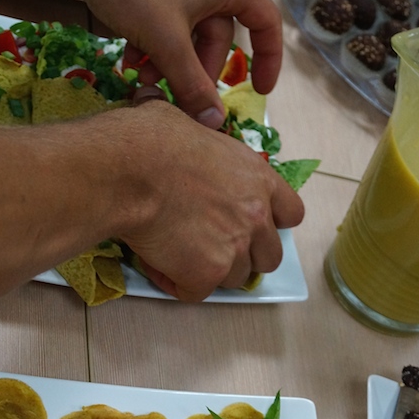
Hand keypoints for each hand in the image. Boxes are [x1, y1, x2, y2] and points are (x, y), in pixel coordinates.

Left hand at [31, 0, 282, 128]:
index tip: (259, 90)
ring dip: (169, 64)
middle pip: (218, 39)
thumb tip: (215, 123)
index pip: (265, 23)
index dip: (267, 60)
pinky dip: (153, 46)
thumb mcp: (166, 42)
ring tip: (144, 81)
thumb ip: (193, 86)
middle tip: (177, 98)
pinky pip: (168, 23)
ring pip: (188, 35)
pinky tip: (131, 61)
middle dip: (195, 72)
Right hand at [113, 101, 303, 300]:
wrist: (127, 170)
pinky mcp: (207, 274)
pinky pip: (196, 292)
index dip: (271, 224)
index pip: (291, 214)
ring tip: (179, 253)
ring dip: (211, 271)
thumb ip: (207, 148)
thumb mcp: (190, 126)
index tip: (249, 224)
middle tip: (213, 246)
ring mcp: (234, 248)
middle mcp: (256, 215)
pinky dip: (178, 283)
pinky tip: (158, 264)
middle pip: (269, 256)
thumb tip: (188, 140)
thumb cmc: (150, 140)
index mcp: (258, 178)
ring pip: (234, 278)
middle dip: (246, 256)